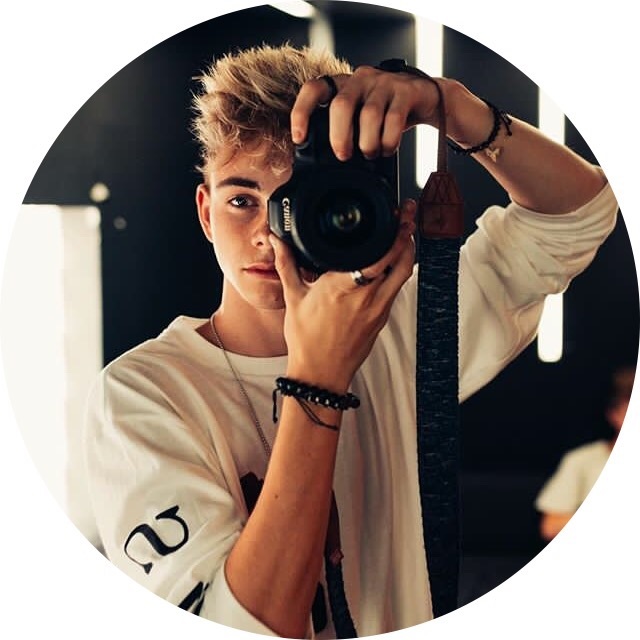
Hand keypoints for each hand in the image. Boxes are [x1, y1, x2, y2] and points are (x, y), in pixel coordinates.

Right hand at [270, 199, 415, 392]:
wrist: (320, 372)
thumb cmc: (306, 339)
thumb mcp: (294, 297)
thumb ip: (287, 263)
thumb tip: (278, 240)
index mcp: (342, 286)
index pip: (379, 253)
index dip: (395, 231)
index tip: (400, 214)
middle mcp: (366, 296)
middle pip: (401, 260)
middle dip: (408, 234)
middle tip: (410, 216)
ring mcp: (378, 309)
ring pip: (404, 274)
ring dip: (408, 252)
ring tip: (405, 235)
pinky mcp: (382, 319)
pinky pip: (396, 289)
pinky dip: (398, 271)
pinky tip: (391, 263)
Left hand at [290, 66, 443, 160]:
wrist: (425, 97)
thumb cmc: (385, 112)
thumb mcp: (359, 117)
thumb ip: (343, 129)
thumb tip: (325, 161)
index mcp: (342, 85)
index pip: (314, 89)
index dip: (302, 112)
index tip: (299, 138)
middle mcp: (360, 79)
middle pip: (341, 105)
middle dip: (339, 136)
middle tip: (343, 156)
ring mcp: (383, 82)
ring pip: (369, 115)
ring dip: (368, 142)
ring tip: (371, 153)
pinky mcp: (406, 90)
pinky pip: (394, 119)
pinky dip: (389, 140)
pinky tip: (387, 148)